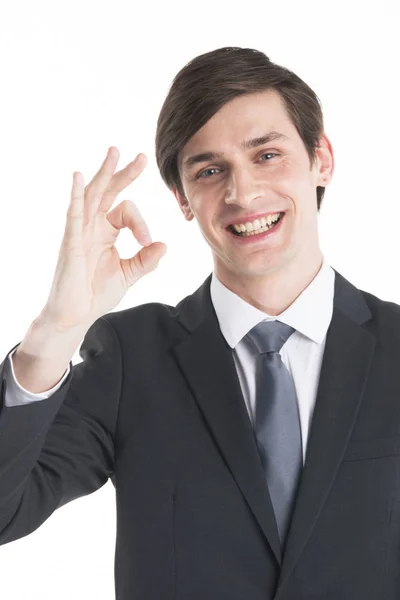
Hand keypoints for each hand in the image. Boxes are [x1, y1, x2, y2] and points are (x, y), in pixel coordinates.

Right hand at [40, 146, 166, 330]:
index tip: (148, 243)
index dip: (141, 224)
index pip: (125, 211)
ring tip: (114, 152)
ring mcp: (79, 232)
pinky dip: (76, 195)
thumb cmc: (96, 293)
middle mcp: (91, 226)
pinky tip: (78, 177)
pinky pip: (73, 214)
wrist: (77, 315)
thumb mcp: (128, 274)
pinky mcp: (71, 242)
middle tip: (140, 156)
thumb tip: (164, 245)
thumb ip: (146, 260)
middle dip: (123, 173)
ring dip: (104, 173)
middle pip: (108, 192)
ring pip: (92, 195)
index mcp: (105, 231)